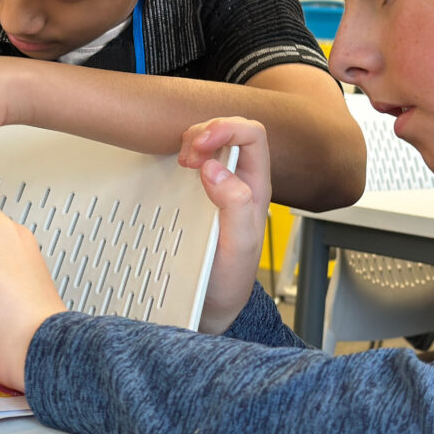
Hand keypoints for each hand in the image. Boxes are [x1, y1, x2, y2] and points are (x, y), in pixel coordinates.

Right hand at [178, 117, 271, 332]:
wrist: (213, 304)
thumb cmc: (229, 278)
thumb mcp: (238, 247)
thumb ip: (234, 207)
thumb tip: (215, 169)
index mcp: (256, 188)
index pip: (252, 136)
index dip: (226, 130)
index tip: (199, 147)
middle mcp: (241, 181)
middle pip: (231, 131)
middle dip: (206, 132)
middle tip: (186, 157)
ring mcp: (221, 185)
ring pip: (213, 141)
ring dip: (195, 139)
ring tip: (182, 160)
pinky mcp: (200, 192)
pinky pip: (197, 159)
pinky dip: (184, 152)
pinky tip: (177, 166)